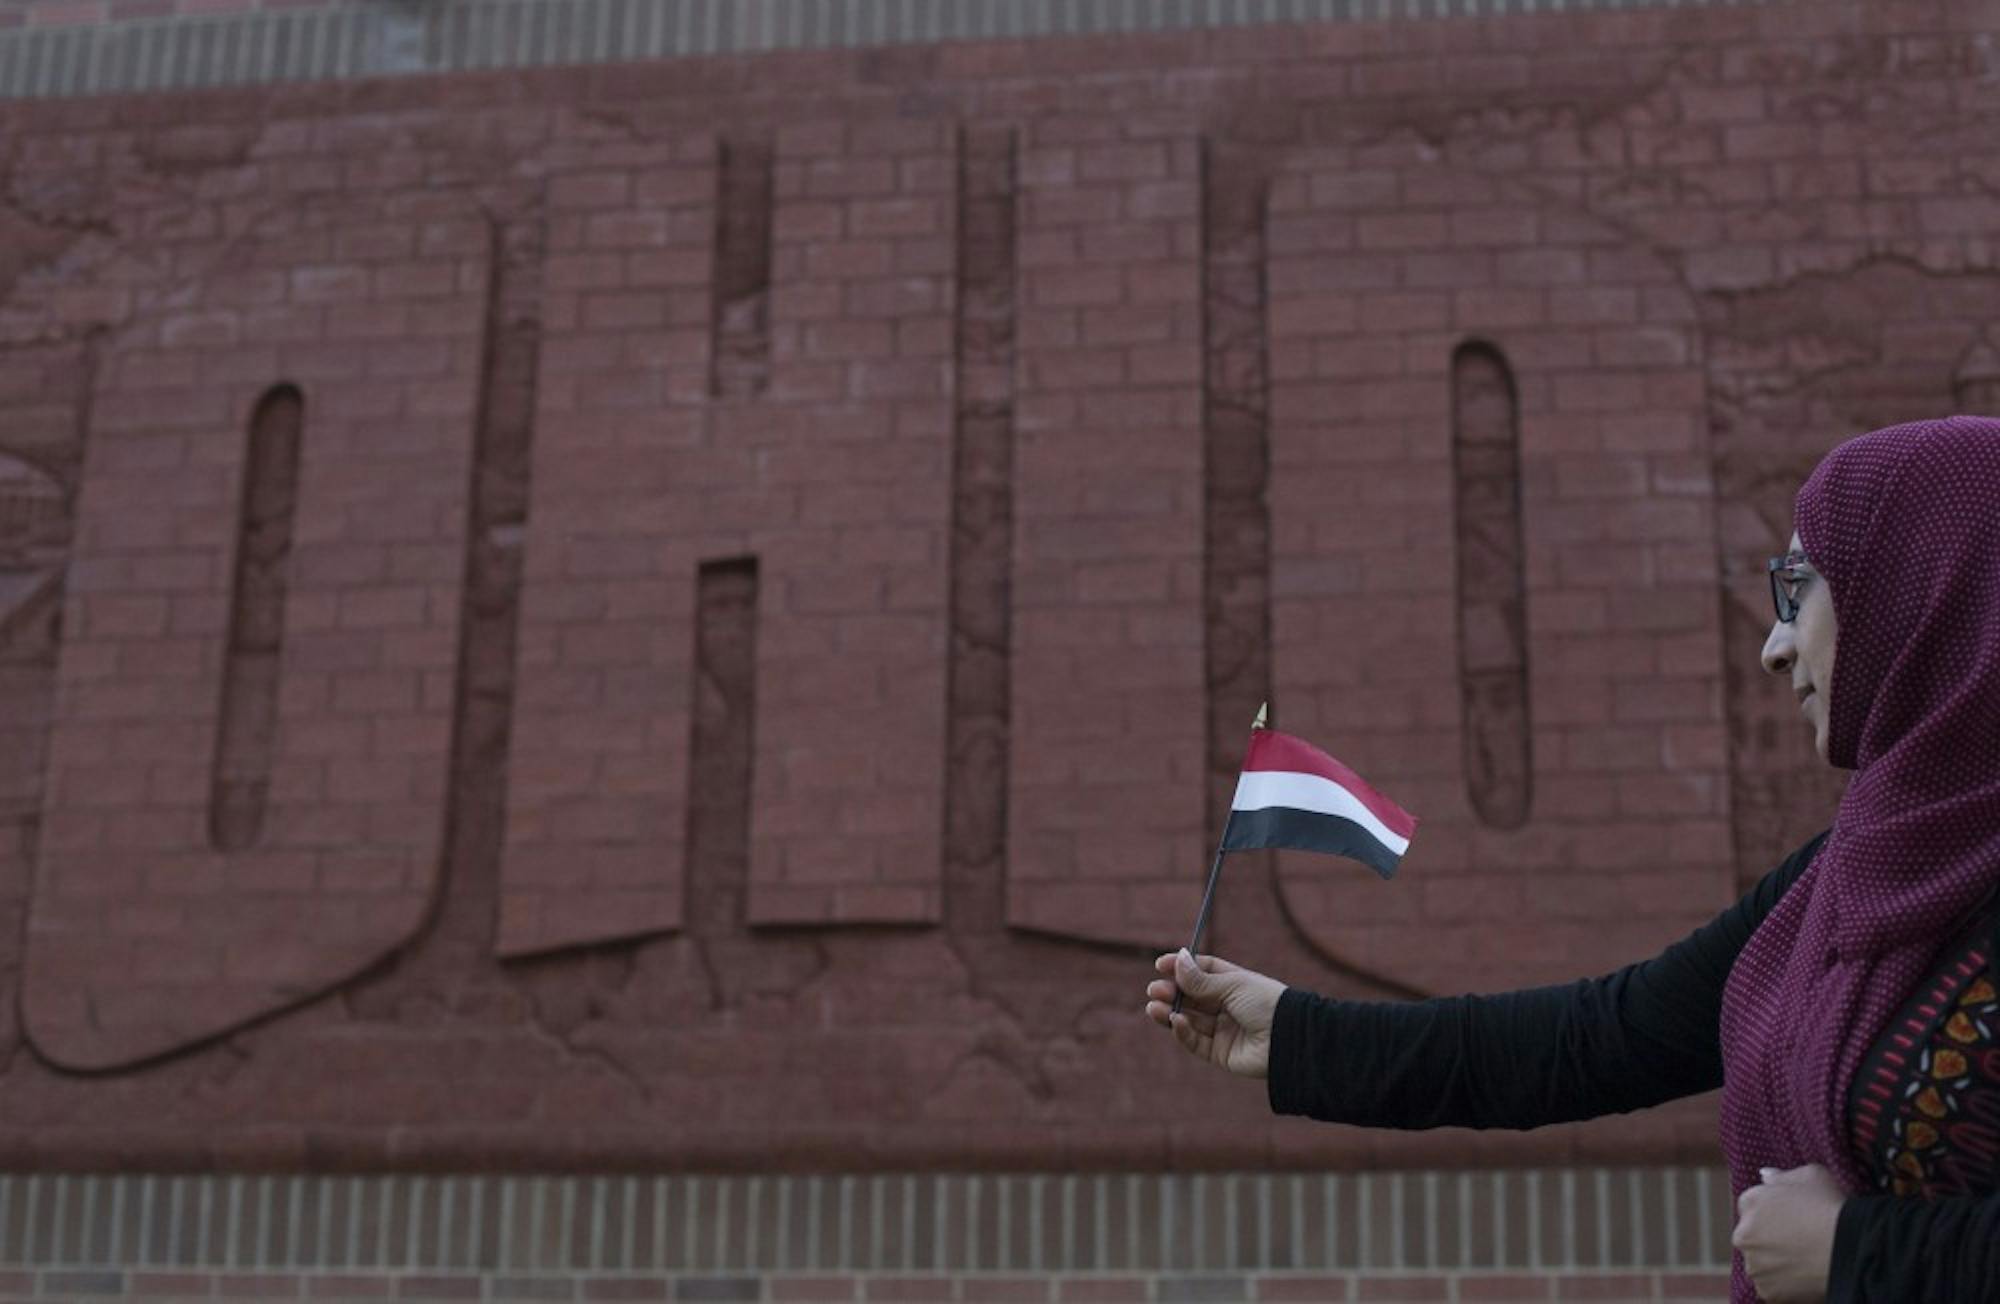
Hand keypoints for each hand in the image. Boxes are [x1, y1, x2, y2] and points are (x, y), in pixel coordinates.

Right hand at [1144, 950, 1284, 1077]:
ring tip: (1154, 1006)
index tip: (1160, 965)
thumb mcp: (1231, 985)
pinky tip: (1175, 1020)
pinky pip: (1196, 1042)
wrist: (1289, 1038)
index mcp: (1233, 984)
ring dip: (1170, 1012)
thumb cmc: (1266, 1003)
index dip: (1181, 968)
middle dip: (1172, 992)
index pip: (1202, 972)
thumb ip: (1200, 980)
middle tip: (1154, 990)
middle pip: (1192, 997)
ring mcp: (1223, 1030)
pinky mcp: (1220, 1053)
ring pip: (1189, 1020)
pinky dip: (1182, 1032)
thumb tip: (1177, 959)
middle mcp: (1227, 1006)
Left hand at [1732, 1163, 1843, 1303]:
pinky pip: (1774, 1287)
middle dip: (1771, 1239)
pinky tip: (1807, 1276)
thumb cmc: (1833, 1208)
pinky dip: (1787, 1285)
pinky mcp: (1767, 1291)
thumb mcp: (1812, 1175)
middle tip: (1802, 1243)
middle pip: (1753, 1237)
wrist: (1851, 1248)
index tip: (1793, 1220)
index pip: (1752, 1207)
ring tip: (1806, 1261)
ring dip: (1776, 1263)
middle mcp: (1744, 1234)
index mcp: (1750, 1202)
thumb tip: (1766, 1177)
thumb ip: (1783, 1176)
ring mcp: (1754, 1266)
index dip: (1774, 1213)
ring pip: (1762, 1264)